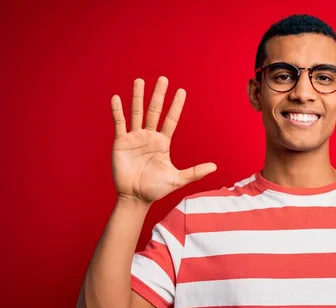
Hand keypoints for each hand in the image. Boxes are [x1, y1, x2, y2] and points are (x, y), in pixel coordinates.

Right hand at [110, 76, 216, 203]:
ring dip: (138, 96)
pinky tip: (117, 97)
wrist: (136, 197)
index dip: (176, 106)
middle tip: (164, 78)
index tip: (181, 91)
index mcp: (162, 142)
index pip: (171, 120)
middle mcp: (149, 136)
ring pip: (136, 112)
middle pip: (154, 111)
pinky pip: (119, 123)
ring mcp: (134, 138)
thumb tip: (215, 166)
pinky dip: (118, 111)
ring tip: (140, 80)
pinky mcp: (121, 142)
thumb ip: (195, 172)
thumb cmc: (156, 189)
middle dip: (159, 95)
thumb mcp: (178, 179)